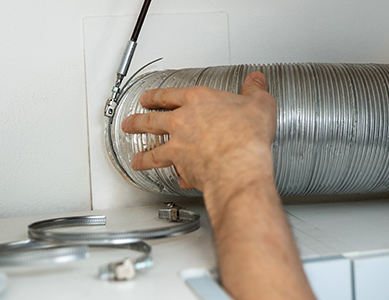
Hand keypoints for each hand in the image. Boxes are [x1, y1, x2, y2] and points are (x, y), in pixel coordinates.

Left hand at [121, 72, 276, 194]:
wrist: (238, 164)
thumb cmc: (246, 135)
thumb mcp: (259, 104)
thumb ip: (255, 91)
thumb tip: (256, 81)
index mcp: (197, 101)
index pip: (169, 94)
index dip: (156, 95)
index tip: (147, 97)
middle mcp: (182, 122)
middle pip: (151, 120)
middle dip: (137, 121)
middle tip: (130, 123)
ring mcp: (179, 147)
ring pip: (153, 151)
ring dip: (143, 156)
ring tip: (136, 160)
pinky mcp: (183, 169)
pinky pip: (176, 174)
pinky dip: (178, 178)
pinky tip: (178, 180)